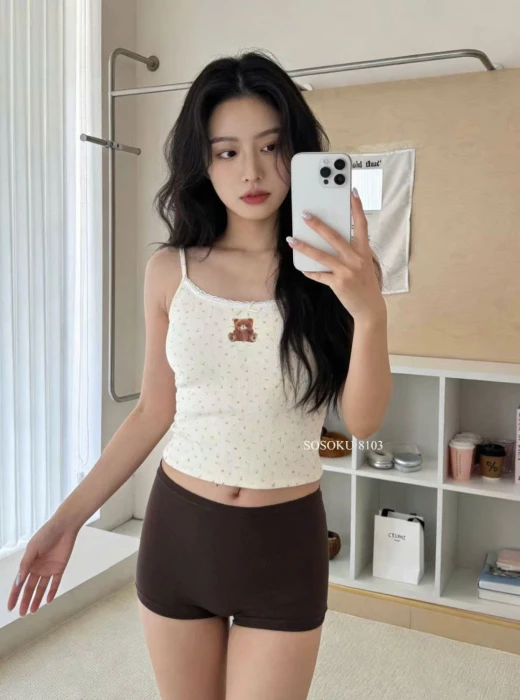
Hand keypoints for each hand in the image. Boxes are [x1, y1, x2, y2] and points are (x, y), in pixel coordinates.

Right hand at [6, 518, 78, 615]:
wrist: (64, 528)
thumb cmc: (46, 534)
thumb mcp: (32, 549)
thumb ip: (25, 565)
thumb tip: (18, 581)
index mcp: (28, 563)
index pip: (19, 583)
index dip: (14, 595)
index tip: (10, 607)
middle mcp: (37, 568)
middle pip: (29, 588)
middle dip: (25, 601)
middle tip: (21, 614)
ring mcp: (48, 569)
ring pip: (41, 588)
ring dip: (37, 599)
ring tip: (32, 611)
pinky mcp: (59, 568)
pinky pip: (55, 583)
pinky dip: (52, 592)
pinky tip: (48, 601)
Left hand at [286, 189, 385, 322]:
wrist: (370, 307)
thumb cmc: (366, 283)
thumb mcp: (364, 264)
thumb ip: (352, 252)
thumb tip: (331, 240)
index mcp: (364, 251)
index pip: (362, 224)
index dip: (358, 208)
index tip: (353, 192)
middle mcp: (356, 259)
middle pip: (334, 237)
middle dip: (318, 224)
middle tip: (305, 214)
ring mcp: (346, 271)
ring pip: (321, 255)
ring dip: (304, 247)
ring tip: (291, 240)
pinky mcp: (338, 283)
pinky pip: (319, 275)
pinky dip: (309, 271)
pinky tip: (302, 267)